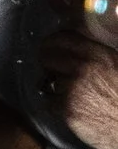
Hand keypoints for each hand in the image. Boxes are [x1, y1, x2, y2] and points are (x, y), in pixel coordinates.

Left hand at [44, 25, 117, 148]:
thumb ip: (99, 56)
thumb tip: (79, 51)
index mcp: (99, 55)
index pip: (63, 38)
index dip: (51, 43)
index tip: (49, 48)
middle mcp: (84, 68)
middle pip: (48, 58)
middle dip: (48, 65)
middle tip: (53, 72)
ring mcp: (73, 88)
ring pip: (50, 82)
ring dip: (56, 88)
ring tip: (72, 96)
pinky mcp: (67, 109)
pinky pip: (50, 103)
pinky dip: (57, 107)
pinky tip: (72, 110)